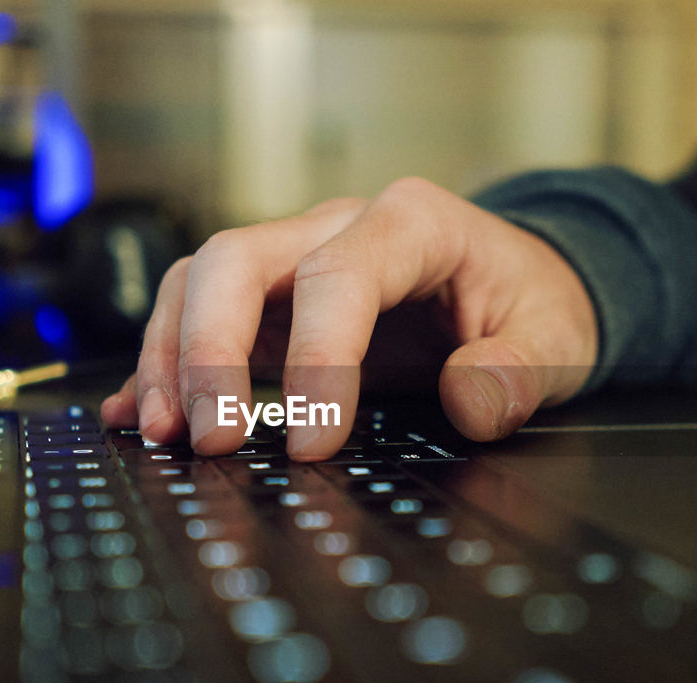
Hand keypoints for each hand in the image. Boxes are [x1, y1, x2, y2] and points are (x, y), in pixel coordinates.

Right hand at [101, 177, 596, 460]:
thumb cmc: (529, 300)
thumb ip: (520, 369)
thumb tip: (470, 402)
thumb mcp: (557, 336)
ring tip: (165, 434)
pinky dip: (163, 365)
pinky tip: (139, 415)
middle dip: (208, 351)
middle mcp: (337, 229)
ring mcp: (295, 260)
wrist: (516, 281)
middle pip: (235, 260)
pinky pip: (197, 314)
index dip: (317, 360)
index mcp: (411, 224)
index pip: (338, 277)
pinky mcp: (272, 302)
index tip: (315, 444)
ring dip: (170, 357)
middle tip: (211, 439)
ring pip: (200, 282)